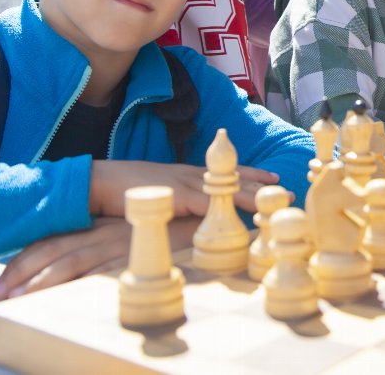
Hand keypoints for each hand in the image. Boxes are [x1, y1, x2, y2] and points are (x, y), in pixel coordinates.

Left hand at [0, 216, 199, 300]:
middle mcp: (103, 232)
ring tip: (15, 301)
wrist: (206, 219)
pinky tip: (58, 299)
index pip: (54, 240)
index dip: (25, 260)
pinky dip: (74, 287)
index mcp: (100, 226)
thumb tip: (85, 269)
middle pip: (53, 250)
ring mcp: (116, 244)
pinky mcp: (132, 256)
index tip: (4, 282)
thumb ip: (109, 247)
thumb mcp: (132, 236)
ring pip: (69, 263)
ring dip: (39, 283)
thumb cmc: (169, 230)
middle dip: (21, 273)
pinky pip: (97, 275)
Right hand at [90, 160, 282, 217]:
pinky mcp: (173, 195)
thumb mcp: (156, 192)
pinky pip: (203, 202)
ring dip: (252, 194)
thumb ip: (175, 198)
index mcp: (186, 174)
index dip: (251, 174)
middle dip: (261, 184)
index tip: (273, 177)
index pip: (225, 172)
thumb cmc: (123, 188)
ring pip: (225, 187)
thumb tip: (189, 211)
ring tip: (275, 199)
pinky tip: (239, 212)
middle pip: (233, 178)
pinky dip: (222, 207)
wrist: (97, 181)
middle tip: (288, 190)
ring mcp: (182, 183)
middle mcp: (190, 175)